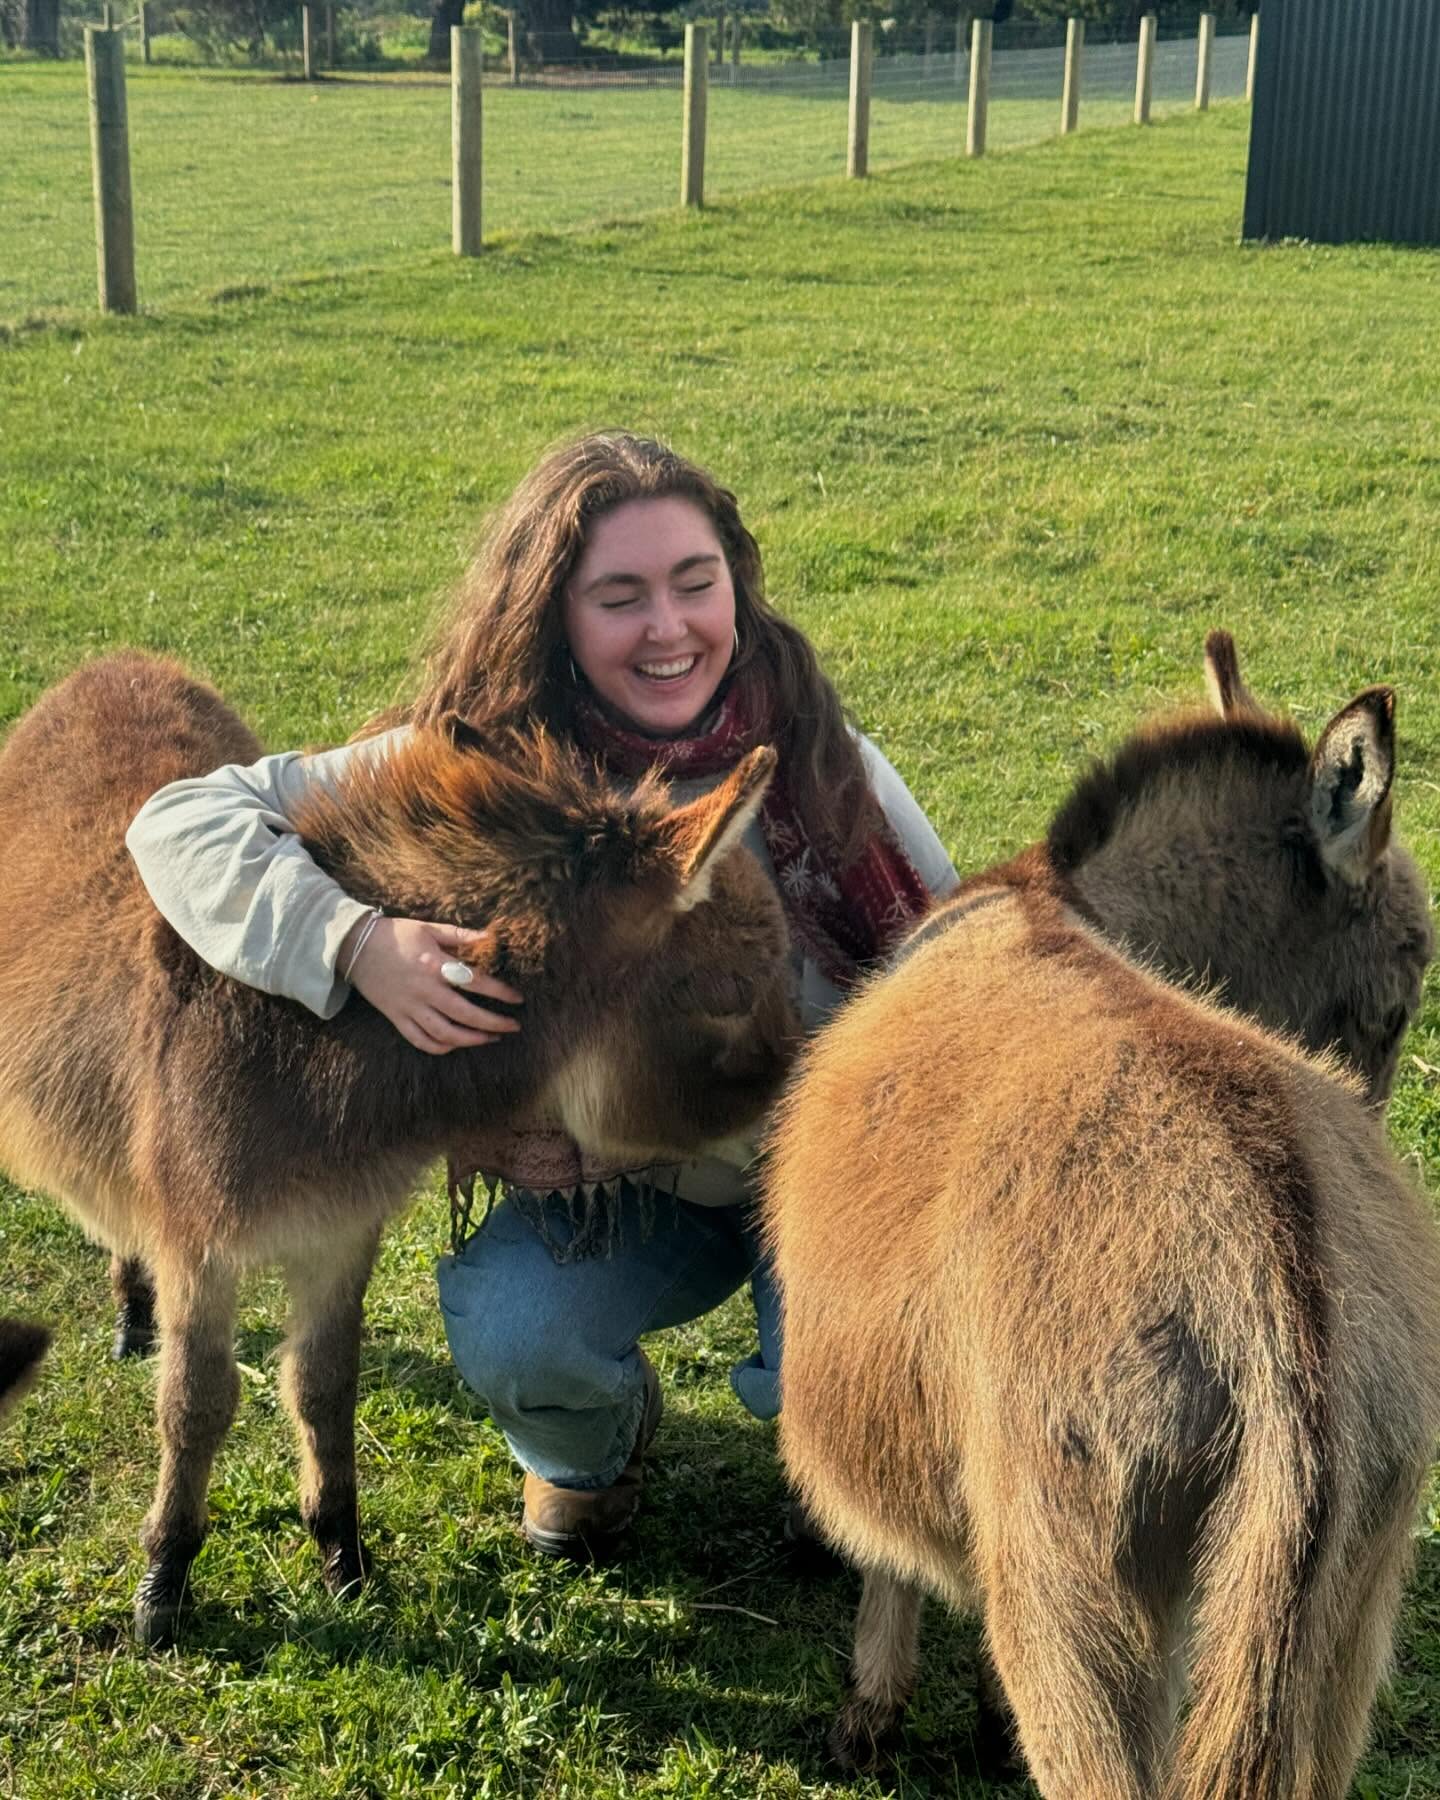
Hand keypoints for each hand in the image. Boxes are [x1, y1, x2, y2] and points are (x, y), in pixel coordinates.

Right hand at [342, 915, 523, 1054]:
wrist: (355, 946)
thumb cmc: (396, 934)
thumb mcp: (430, 928)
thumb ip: (461, 935)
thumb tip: (490, 937)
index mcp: (435, 964)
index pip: (476, 982)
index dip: (500, 992)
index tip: (517, 999)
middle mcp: (424, 989)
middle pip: (465, 1014)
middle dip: (493, 1023)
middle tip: (513, 1026)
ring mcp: (409, 1006)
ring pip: (444, 1033)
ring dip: (471, 1040)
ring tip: (491, 1038)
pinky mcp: (396, 1017)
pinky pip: (420, 1040)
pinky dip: (440, 1047)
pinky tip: (456, 1045)